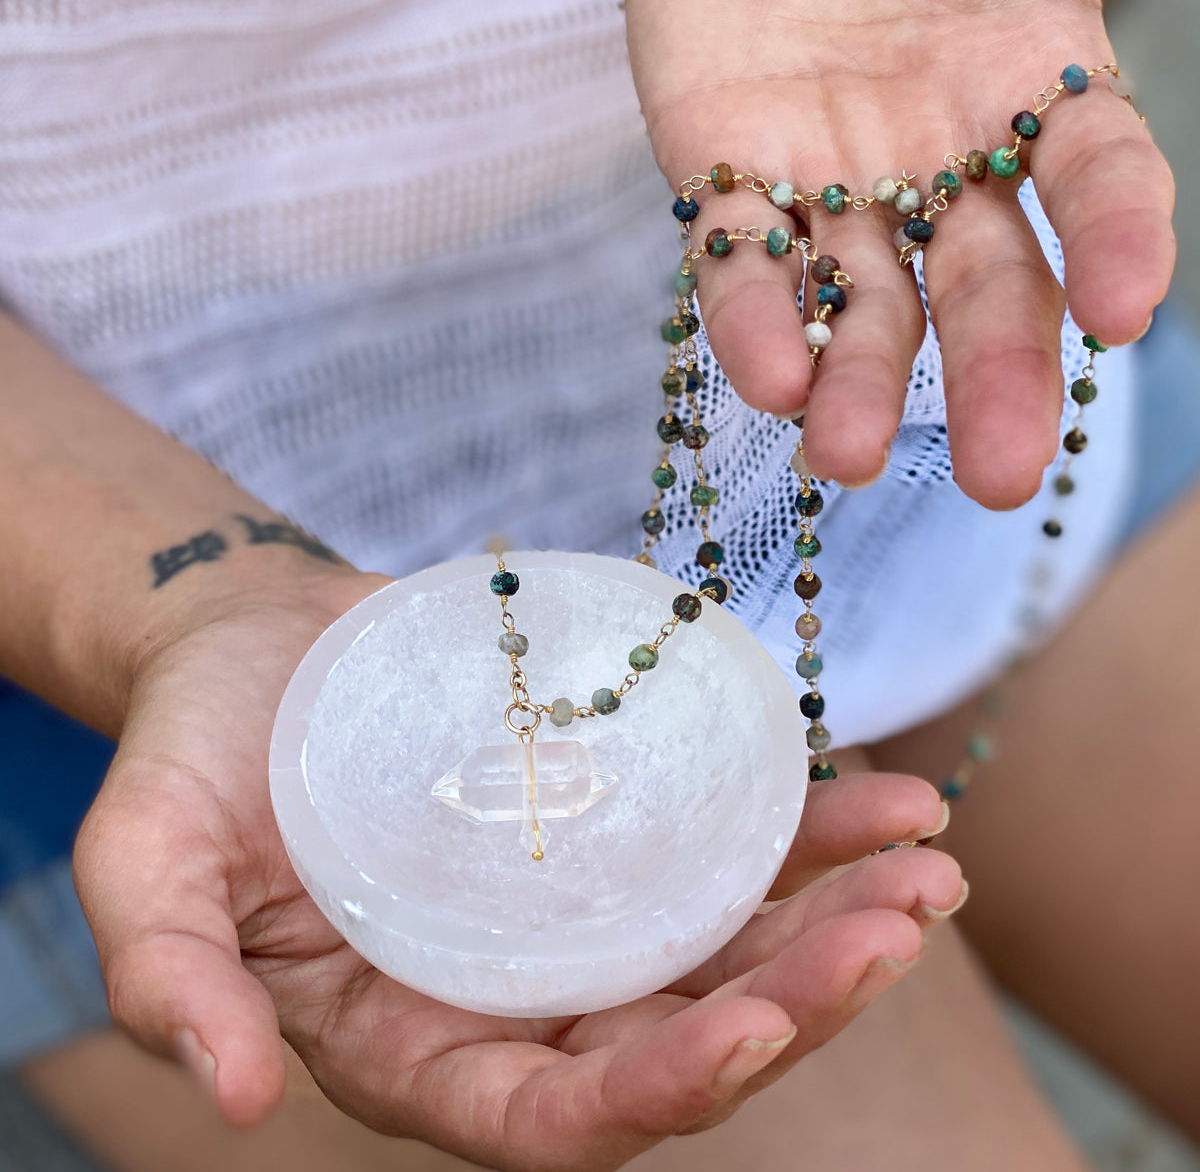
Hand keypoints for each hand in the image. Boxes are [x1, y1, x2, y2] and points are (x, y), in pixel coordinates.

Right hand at [74, 566, 960, 1170]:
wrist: (263, 645)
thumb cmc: (198, 753)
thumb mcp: (148, 859)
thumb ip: (174, 979)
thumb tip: (236, 1098)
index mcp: (415, 1036)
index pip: (548, 1112)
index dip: (651, 1096)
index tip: (745, 1042)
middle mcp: (519, 988)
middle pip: (680, 1033)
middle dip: (797, 1004)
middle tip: (895, 933)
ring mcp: (583, 903)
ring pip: (731, 943)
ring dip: (839, 921)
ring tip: (931, 869)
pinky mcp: (618, 815)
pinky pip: (732, 838)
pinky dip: (816, 829)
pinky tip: (894, 800)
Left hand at [625, 0, 1174, 507]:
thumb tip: (1093, 53)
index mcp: (1027, 92)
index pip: (1094, 181)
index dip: (1116, 240)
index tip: (1123, 311)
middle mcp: (936, 164)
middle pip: (978, 286)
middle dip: (992, 375)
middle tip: (999, 475)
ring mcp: (830, 181)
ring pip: (857, 302)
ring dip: (856, 382)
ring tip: (848, 454)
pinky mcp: (724, 177)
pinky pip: (737, 261)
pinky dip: (750, 321)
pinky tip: (769, 381)